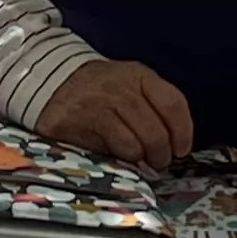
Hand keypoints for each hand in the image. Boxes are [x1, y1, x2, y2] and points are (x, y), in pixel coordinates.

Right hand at [38, 58, 191, 169]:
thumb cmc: (99, 90)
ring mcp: (102, 104)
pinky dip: (124, 158)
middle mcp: (122, 88)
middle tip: (159, 162)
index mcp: (139, 75)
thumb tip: (174, 143)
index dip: (183, 131)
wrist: (53, 81)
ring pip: (139, 143)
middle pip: (158, 130)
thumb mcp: (129, 85)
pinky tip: (118, 155)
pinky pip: (117, 148)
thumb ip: (152, 106)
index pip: (173, 103)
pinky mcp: (83, 122)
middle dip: (163, 153)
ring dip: (144, 159)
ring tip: (139, 161)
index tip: (182, 149)